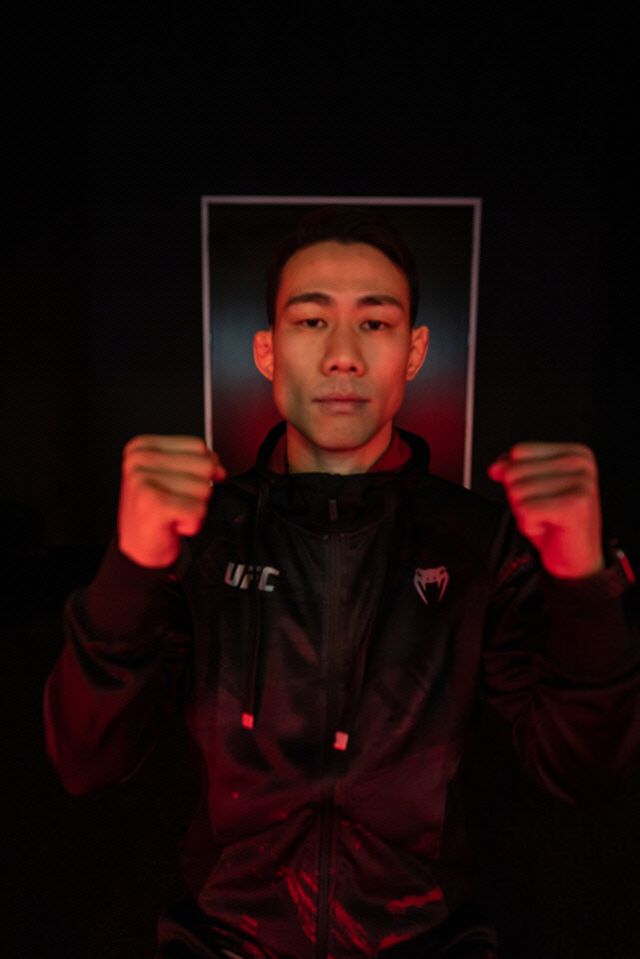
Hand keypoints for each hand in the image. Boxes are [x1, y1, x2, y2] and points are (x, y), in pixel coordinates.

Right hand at [118, 435, 225, 567]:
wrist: (139, 547)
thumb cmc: (154, 512)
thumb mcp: (171, 476)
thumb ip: (196, 462)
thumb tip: (219, 468)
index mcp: (142, 447)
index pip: (197, 446)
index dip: (202, 468)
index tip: (186, 484)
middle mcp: (139, 461)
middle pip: (204, 466)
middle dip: (199, 490)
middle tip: (177, 502)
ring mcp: (144, 481)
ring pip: (204, 489)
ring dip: (195, 508)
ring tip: (173, 513)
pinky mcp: (154, 503)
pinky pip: (199, 509)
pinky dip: (192, 523)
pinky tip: (173, 524)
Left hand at [488, 442, 603, 578]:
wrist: (576, 559)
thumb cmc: (555, 524)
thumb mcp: (529, 489)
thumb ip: (512, 469)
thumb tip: (495, 468)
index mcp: (575, 453)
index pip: (519, 452)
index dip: (516, 478)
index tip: (540, 495)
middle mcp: (581, 464)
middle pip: (515, 472)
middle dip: (519, 498)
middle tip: (543, 512)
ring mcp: (581, 483)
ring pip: (517, 492)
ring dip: (524, 513)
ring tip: (547, 520)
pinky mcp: (575, 505)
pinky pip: (525, 510)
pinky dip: (528, 525)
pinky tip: (548, 528)